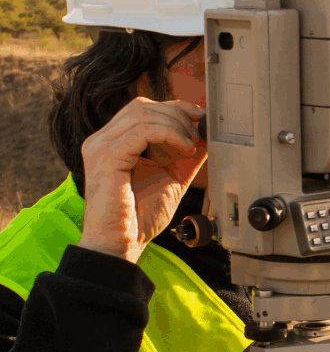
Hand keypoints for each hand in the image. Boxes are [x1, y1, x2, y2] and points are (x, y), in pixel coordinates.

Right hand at [78, 97, 206, 263]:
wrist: (121, 244)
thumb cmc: (139, 217)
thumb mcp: (172, 178)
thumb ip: (185, 157)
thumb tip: (206, 137)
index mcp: (114, 142)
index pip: (143, 109)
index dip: (175, 108)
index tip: (200, 119)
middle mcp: (103, 140)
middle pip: (143, 106)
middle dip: (178, 115)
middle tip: (198, 135)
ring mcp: (101, 146)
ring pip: (143, 113)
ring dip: (176, 125)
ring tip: (190, 146)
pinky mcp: (106, 157)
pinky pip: (142, 131)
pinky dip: (168, 134)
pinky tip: (183, 148)